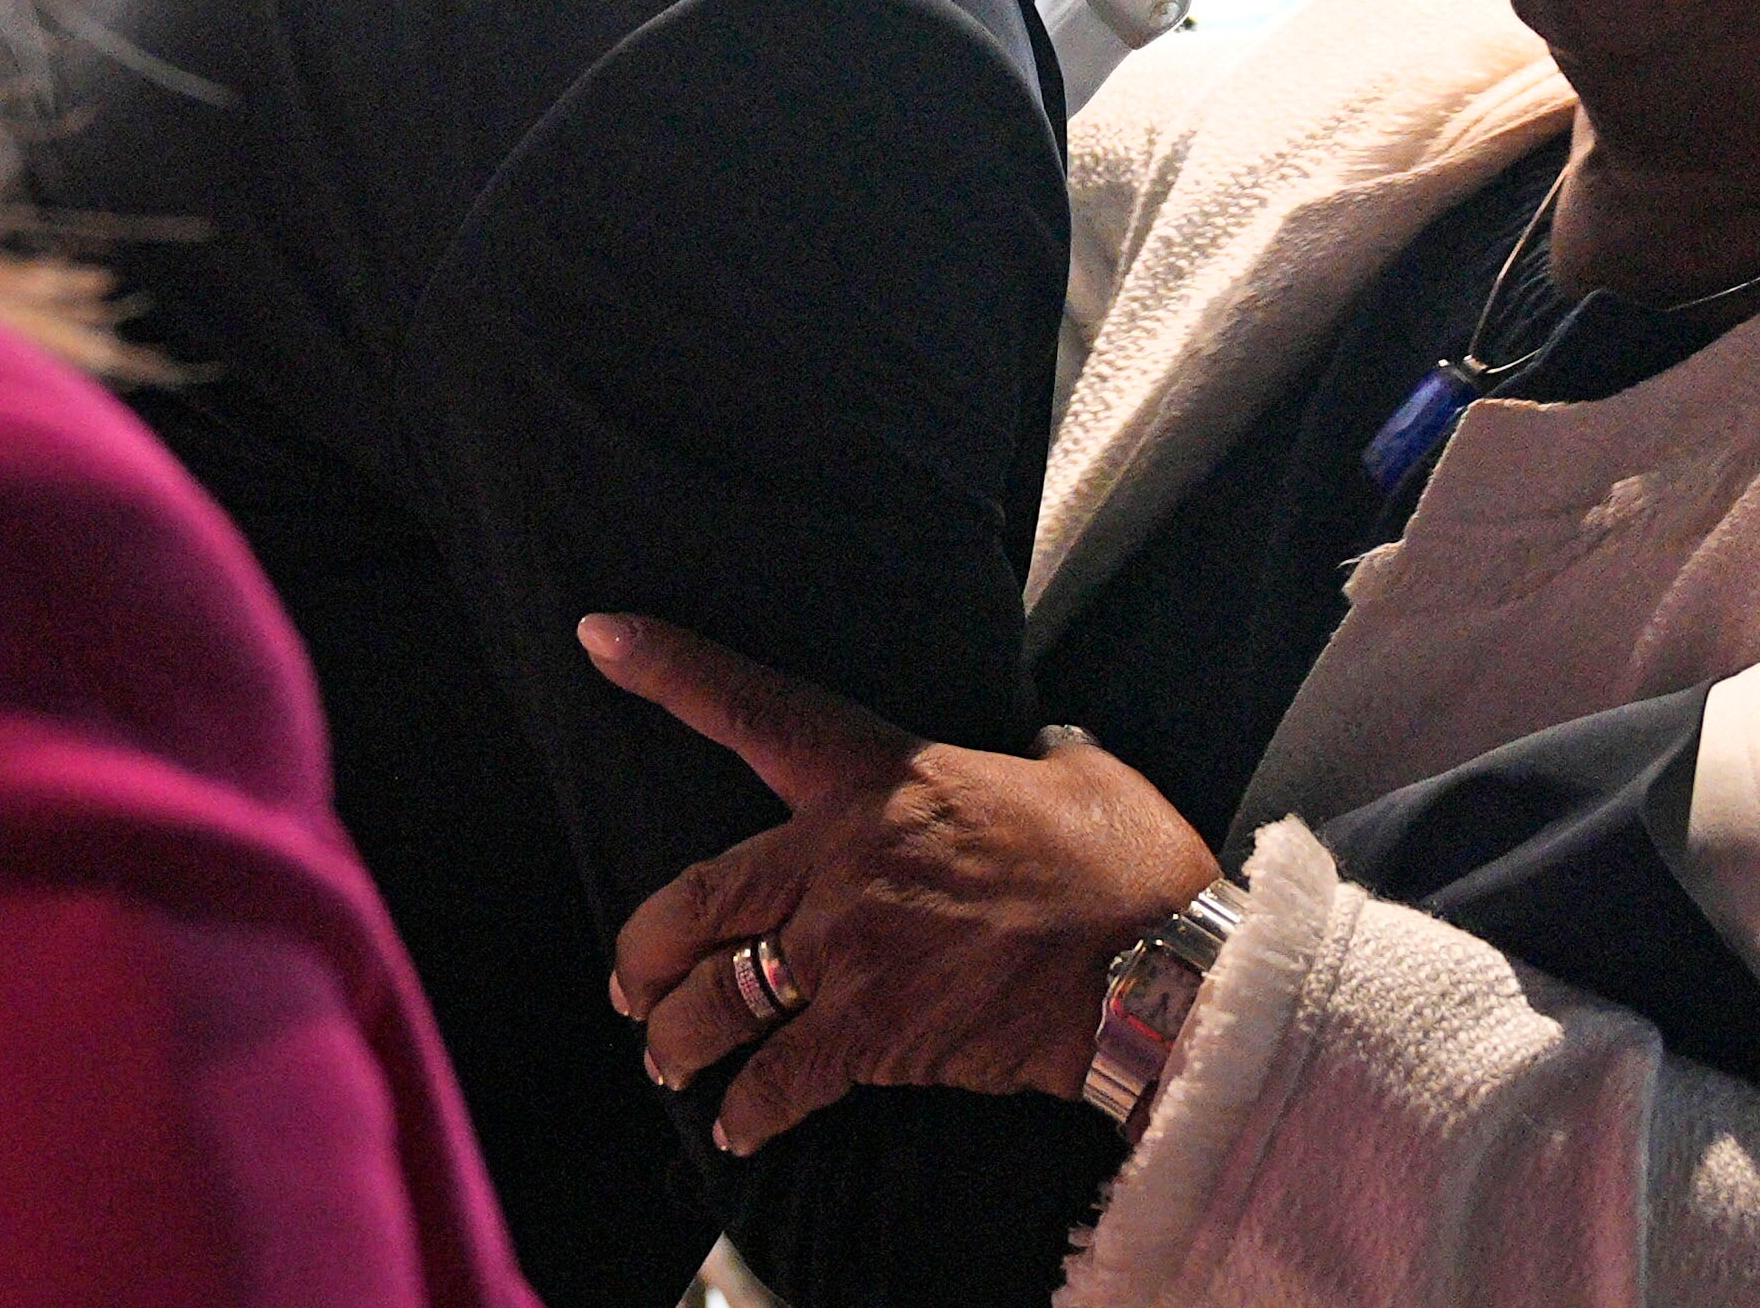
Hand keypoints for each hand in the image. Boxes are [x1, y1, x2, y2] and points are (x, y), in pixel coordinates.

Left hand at [578, 615, 1219, 1154]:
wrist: (1156, 967)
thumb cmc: (1125, 865)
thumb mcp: (1073, 773)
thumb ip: (1030, 760)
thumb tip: (1043, 755)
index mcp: (883, 777)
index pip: (757, 712)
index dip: (671, 670)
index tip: (603, 637)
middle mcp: (841, 863)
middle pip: (691, 904)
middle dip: (642, 953)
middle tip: (631, 982)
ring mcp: (849, 955)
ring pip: (710, 1004)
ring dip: (675, 1040)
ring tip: (669, 1057)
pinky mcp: (873, 1036)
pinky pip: (774, 1081)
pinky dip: (745, 1110)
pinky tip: (739, 1122)